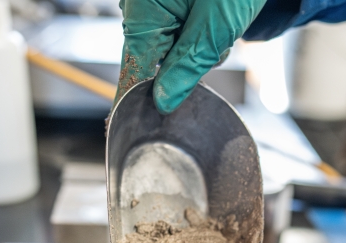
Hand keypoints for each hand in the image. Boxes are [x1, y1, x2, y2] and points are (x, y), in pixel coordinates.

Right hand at [116, 0, 266, 113]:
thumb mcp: (215, 28)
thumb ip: (187, 68)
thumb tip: (163, 101)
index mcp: (143, 10)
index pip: (133, 68)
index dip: (135, 99)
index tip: (124, 127)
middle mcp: (140, 6)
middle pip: (153, 60)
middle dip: (186, 63)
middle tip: (216, 41)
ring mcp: (154, 4)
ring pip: (171, 49)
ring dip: (198, 49)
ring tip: (221, 22)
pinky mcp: (169, 3)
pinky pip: (179, 34)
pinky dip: (200, 36)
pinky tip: (218, 20)